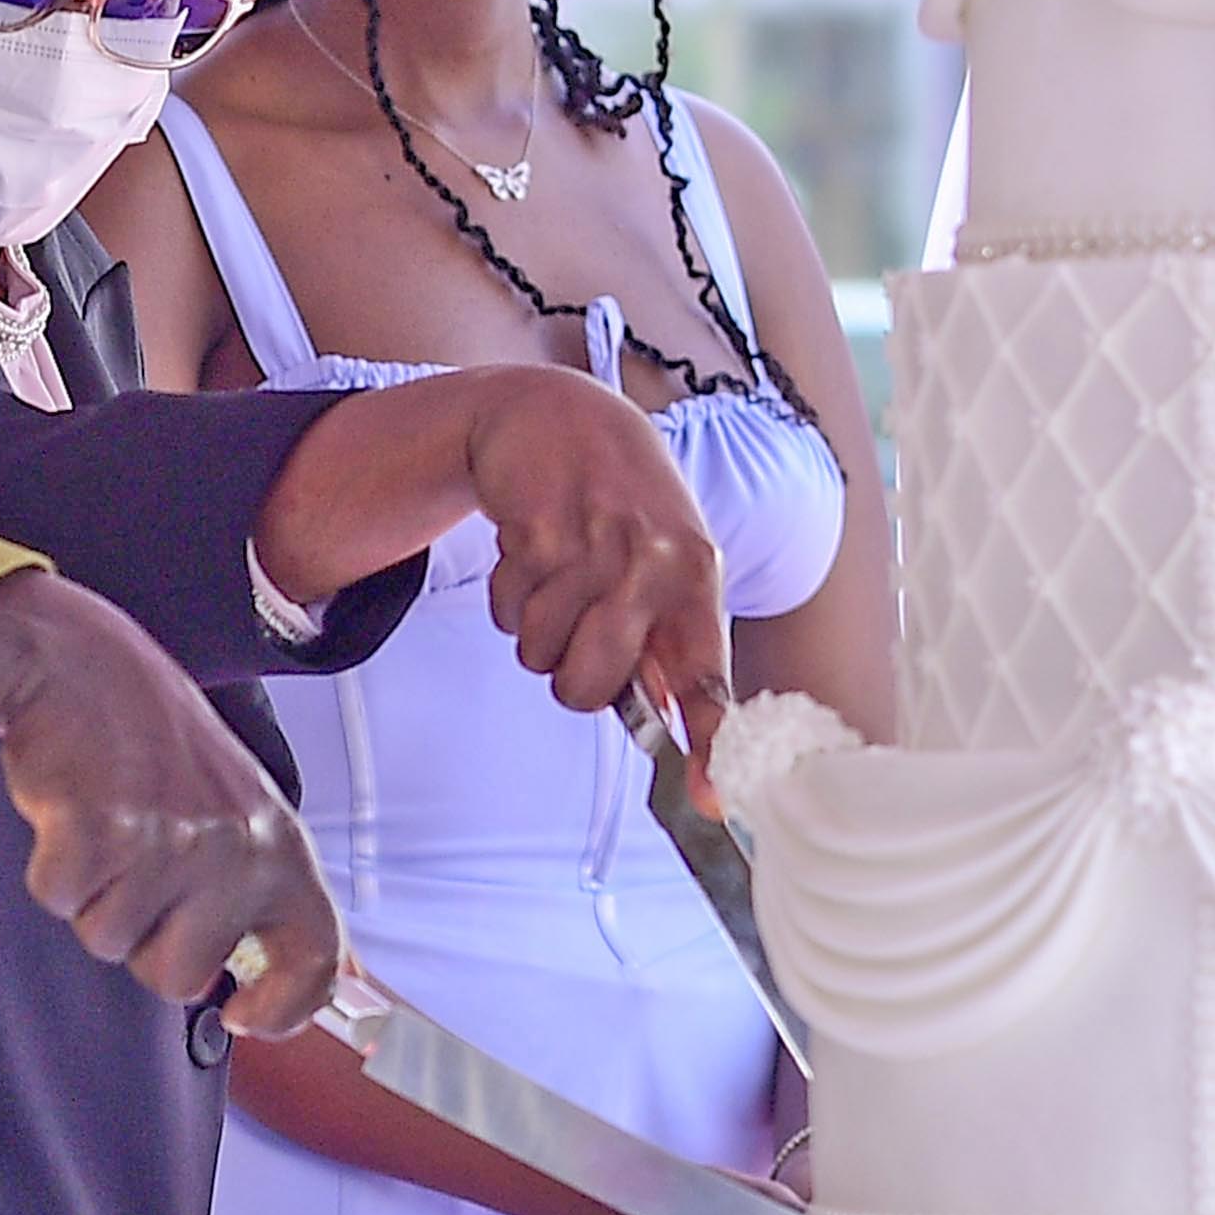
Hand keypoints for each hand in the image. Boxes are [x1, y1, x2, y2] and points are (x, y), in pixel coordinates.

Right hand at [0, 571, 341, 1028]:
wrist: (83, 664)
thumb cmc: (157, 746)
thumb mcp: (239, 811)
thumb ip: (252, 895)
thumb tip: (248, 993)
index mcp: (281, 847)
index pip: (314, 959)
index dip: (283, 1007)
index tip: (243, 1013)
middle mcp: (234, 851)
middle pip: (178, 978)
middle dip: (145, 939)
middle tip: (140, 866)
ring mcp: (167, 844)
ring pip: (109, 941)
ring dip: (95, 897)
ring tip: (108, 827)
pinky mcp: (97, 834)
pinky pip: (59, 900)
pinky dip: (53, 869)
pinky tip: (70, 814)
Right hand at [458, 368, 733, 749]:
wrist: (561, 414)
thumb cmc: (622, 506)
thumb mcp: (665, 562)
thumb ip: (665, 640)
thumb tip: (670, 726)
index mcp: (699, 580)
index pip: (708, 678)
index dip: (708, 746)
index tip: (708, 799)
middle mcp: (656, 564)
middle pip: (589, 688)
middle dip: (569, 676)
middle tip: (576, 632)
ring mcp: (595, 546)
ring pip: (538, 654)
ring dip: (534, 627)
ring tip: (555, 574)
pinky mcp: (538, 529)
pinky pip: (506, 610)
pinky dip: (507, 593)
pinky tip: (531, 546)